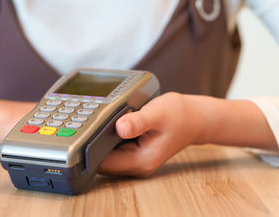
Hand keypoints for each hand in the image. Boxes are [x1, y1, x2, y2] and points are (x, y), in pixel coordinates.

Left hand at [98, 92, 277, 176]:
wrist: (194, 117)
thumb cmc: (179, 115)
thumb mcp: (157, 114)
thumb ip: (138, 122)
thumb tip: (119, 127)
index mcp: (139, 161)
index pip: (102, 163)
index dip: (89, 149)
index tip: (84, 131)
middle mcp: (135, 164)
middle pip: (100, 159)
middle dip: (92, 142)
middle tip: (90, 120)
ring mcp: (134, 159)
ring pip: (105, 153)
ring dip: (100, 138)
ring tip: (101, 118)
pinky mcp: (132, 151)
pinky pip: (112, 146)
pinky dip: (108, 135)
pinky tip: (110, 121)